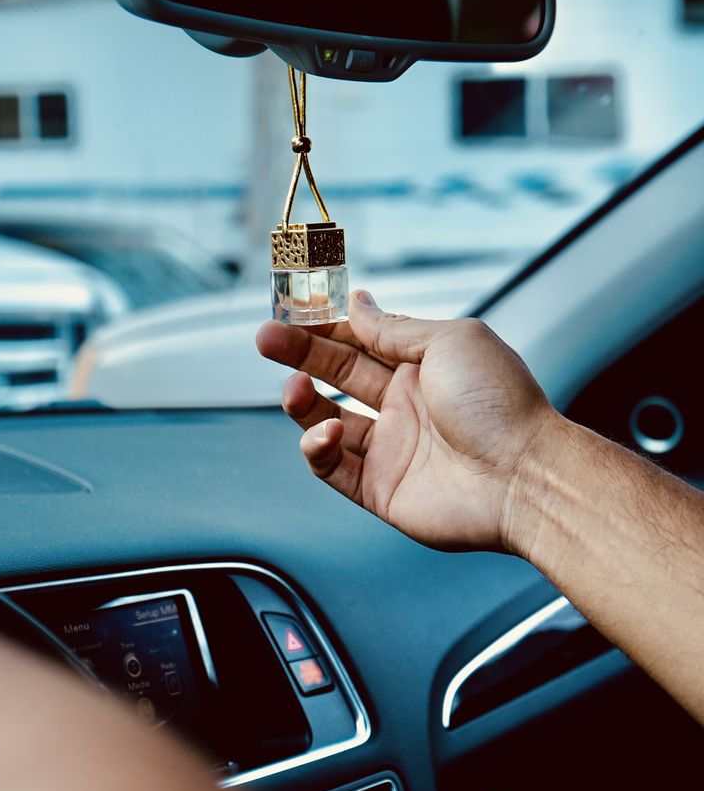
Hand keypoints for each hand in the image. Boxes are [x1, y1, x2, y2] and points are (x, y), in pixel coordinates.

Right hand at [256, 291, 554, 552]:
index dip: (325, 326)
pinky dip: (319, 449)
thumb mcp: (448, 341)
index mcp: (422, 366)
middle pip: (337, 374)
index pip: (360, 340)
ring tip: (293, 387)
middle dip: (299, 355)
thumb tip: (357, 302)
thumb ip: (394, 327)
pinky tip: (329, 432)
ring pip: (327, 420)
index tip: (292, 311)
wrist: (524, 476)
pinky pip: (334, 468)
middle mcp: (405, 404)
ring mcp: (392, 447)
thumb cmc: (500, 402)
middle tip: (266, 339)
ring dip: (302, 402)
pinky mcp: (381, 489)